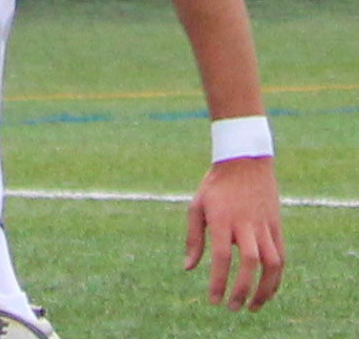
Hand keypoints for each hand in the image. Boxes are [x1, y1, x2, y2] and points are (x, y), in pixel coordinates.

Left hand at [186, 157, 282, 309]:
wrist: (245, 162)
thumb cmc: (215, 186)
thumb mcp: (197, 206)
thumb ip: (194, 238)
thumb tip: (189, 267)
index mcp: (222, 219)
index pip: (221, 256)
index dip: (218, 280)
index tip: (213, 299)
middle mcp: (245, 224)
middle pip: (249, 263)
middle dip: (242, 290)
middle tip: (233, 308)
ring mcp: (264, 226)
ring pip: (272, 263)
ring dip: (264, 289)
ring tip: (253, 306)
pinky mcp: (276, 227)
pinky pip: (281, 257)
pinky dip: (277, 277)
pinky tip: (268, 291)